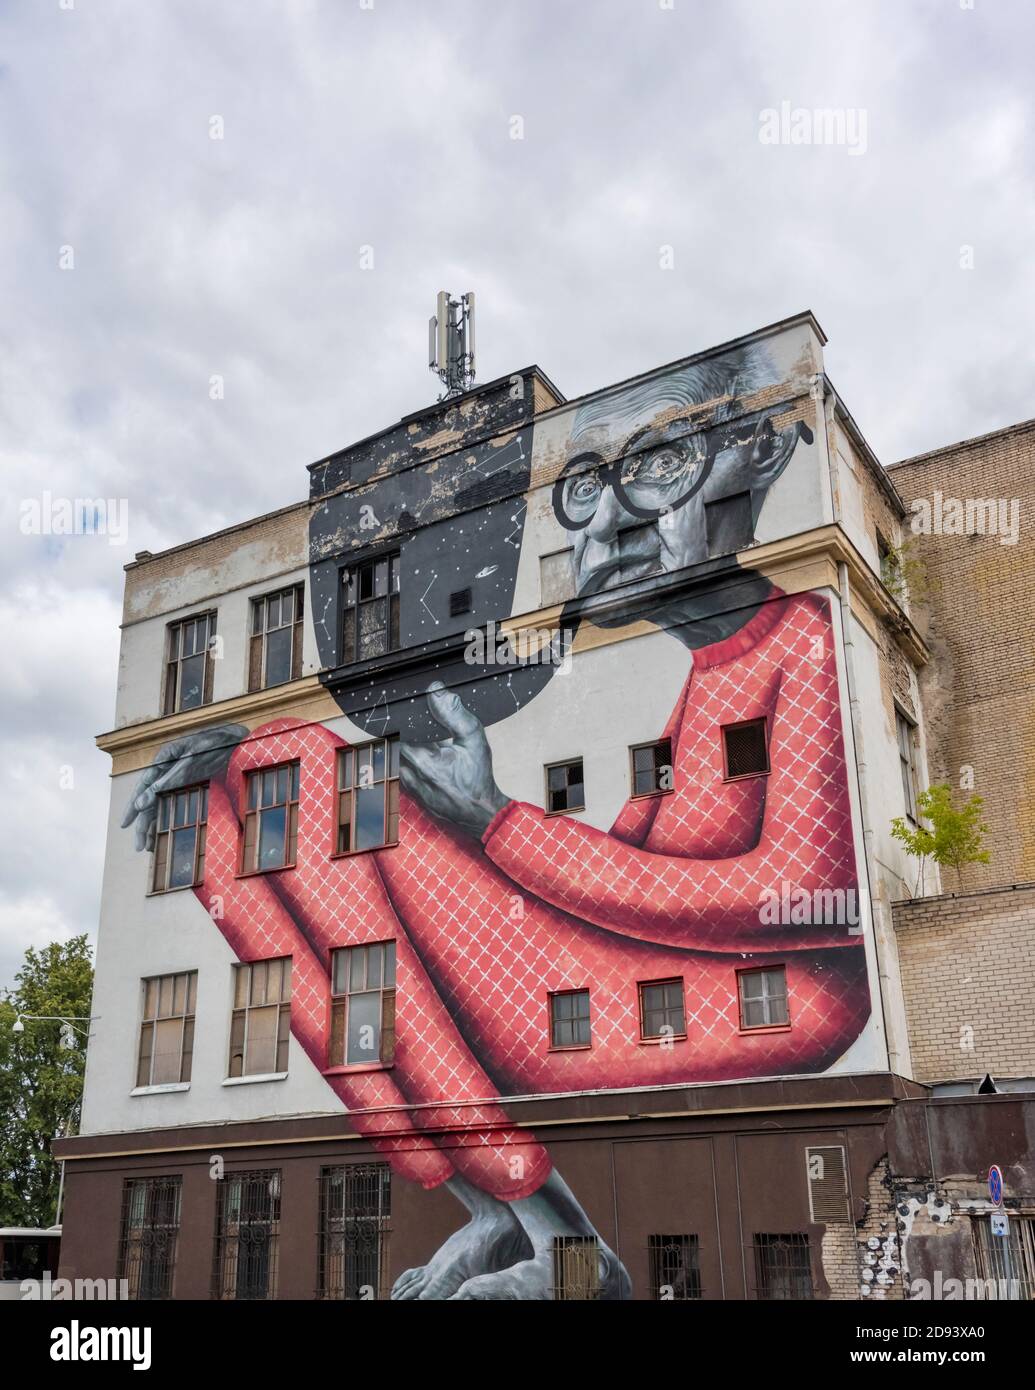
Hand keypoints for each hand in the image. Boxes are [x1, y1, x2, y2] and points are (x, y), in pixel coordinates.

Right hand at [121, 724, 248, 850]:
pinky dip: (167, 818)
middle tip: (138, 846)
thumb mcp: (191, 760)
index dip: (133, 807)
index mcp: (163, 759)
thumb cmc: (214, 743)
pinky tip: (164, 834)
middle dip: (143, 824)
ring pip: (160, 805)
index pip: (143, 787)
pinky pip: (173, 803)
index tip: (124, 824)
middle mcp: (167, 769)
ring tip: (147, 846)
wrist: (237, 739)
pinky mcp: (189, 784)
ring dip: (153, 825)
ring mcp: (178, 777)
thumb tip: (142, 802)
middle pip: (149, 800)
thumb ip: (168, 780)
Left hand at [400, 684, 509, 837]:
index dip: (396, 721)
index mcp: (423, 759)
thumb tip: (436, 691)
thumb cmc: (479, 780)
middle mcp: (411, 775)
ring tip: (415, 743)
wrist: (482, 813)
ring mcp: (410, 788)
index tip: (400, 714)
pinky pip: (400, 776)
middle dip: (397, 734)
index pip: (395, 733)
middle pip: (391, 747)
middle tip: (407, 725)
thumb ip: (454, 714)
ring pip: (393, 763)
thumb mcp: (473, 740)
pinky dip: (405, 766)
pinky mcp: (414, 797)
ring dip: (400, 751)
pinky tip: (420, 761)